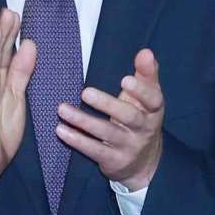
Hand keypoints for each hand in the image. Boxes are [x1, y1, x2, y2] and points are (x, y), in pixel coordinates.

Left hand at [55, 48, 164, 190]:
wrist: (143, 162)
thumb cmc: (140, 119)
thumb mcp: (147, 99)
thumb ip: (146, 74)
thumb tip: (145, 51)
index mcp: (153, 111)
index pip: (153, 100)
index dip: (141, 91)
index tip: (125, 79)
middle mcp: (144, 129)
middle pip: (129, 117)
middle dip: (108, 105)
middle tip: (85, 92)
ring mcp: (129, 147)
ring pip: (107, 133)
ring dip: (84, 121)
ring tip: (62, 109)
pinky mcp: (114, 161)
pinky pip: (95, 150)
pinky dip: (78, 141)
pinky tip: (61, 131)